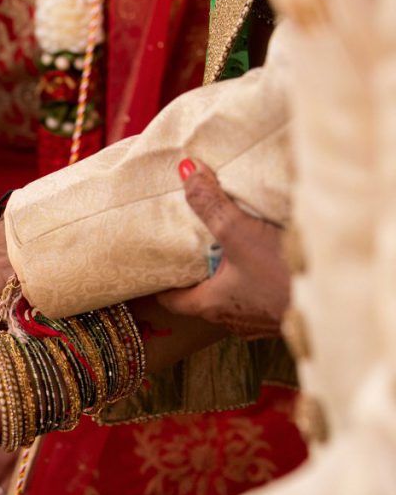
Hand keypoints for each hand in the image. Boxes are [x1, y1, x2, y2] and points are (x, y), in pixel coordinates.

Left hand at [157, 160, 289, 338]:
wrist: (339, 297)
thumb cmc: (284, 272)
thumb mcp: (239, 232)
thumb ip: (210, 203)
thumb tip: (187, 172)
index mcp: (212, 305)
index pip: (173, 302)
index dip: (162, 286)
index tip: (156, 270)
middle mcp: (233, 319)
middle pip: (204, 299)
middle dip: (198, 276)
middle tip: (193, 251)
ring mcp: (261, 322)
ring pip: (234, 300)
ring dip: (229, 279)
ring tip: (229, 253)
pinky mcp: (285, 316)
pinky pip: (261, 300)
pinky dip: (256, 283)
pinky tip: (267, 264)